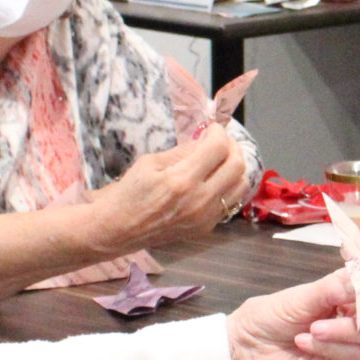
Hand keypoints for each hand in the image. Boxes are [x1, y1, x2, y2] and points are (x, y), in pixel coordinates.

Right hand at [91, 130, 248, 254]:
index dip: (219, 132)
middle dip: (232, 147)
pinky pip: (231, 202)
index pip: (218, 148)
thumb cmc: (128, 193)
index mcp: (182, 180)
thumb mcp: (150, 163)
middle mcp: (200, 200)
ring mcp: (206, 217)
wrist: (118, 230)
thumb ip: (182, 151)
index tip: (212, 128)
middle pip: (238, 166)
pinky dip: (228, 186)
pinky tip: (214, 180)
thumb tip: (206, 140)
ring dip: (235, 167)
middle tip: (219, 141)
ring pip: (241, 185)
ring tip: (221, 160)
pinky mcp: (206, 228)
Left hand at [227, 269, 359, 359]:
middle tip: (354, 309)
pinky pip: (355, 357)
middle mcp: (357, 318)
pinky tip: (306, 342)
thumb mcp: (303, 294)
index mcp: (350, 294)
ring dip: (345, 329)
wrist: (245, 349)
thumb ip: (337, 286)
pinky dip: (331, 346)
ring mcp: (353, 345)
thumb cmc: (269, 317)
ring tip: (312, 329)